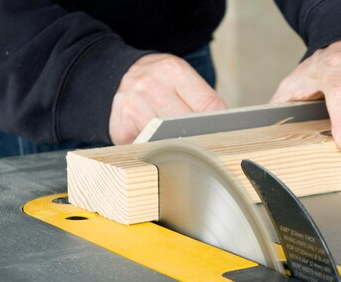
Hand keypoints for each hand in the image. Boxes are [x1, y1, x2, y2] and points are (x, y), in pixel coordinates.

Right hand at [109, 53, 226, 144]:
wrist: (111, 74)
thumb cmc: (153, 80)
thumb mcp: (178, 76)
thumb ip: (200, 99)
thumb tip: (229, 129)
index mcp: (173, 71)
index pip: (209, 106)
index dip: (220, 125)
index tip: (225, 134)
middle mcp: (151, 86)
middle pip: (189, 127)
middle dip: (199, 138)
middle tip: (205, 145)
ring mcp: (134, 108)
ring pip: (169, 141)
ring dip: (177, 149)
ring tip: (180, 147)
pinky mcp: (121, 129)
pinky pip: (146, 149)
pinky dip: (154, 152)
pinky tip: (155, 144)